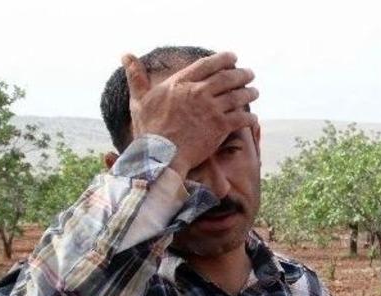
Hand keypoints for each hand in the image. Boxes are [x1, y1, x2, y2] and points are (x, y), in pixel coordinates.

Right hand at [122, 51, 258, 177]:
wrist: (160, 155)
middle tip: (250, 73)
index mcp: (180, 83)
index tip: (233, 57)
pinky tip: (253, 118)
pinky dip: (250, 117)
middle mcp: (198, 92)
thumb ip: (136, 76)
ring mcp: (211, 109)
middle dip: (242, 74)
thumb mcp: (139, 99)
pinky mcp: (220, 127)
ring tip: (255, 92)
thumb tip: (125, 55)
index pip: (207, 64)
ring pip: (237, 96)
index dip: (223, 59)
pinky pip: (241, 118)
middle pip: (227, 77)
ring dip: (249, 93)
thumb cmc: (148, 129)